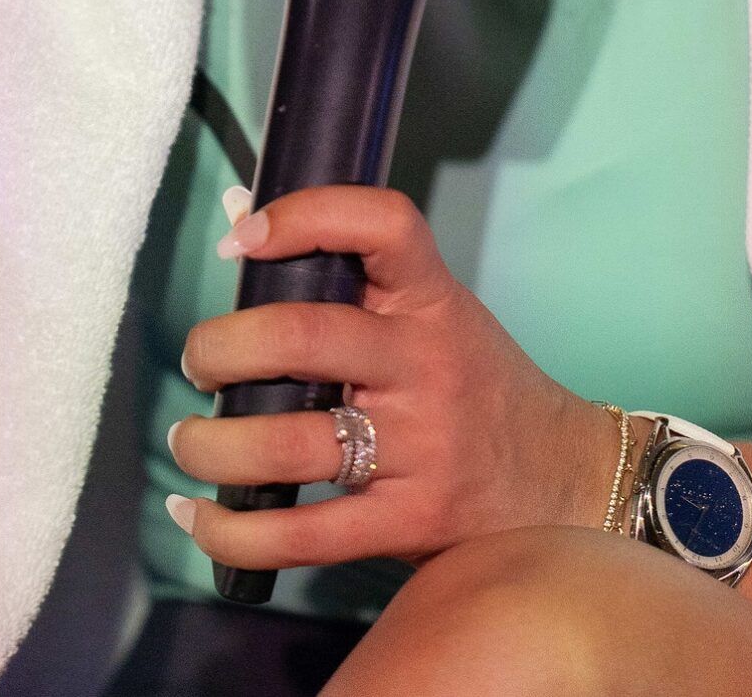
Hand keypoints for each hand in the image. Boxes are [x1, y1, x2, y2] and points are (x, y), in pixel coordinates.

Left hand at [164, 184, 623, 571]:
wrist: (563, 479)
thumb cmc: (476, 384)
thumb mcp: (433, 314)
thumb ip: (348, 277)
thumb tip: (237, 219)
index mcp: (431, 299)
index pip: (382, 224)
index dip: (305, 216)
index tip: (244, 238)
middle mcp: (425, 364)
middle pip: (303, 337)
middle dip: (222, 348)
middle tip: (200, 362)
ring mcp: (419, 446)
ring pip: (288, 444)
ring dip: (212, 446)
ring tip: (188, 441)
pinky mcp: (407, 522)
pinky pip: (301, 535)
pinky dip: (232, 531)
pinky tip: (198, 516)